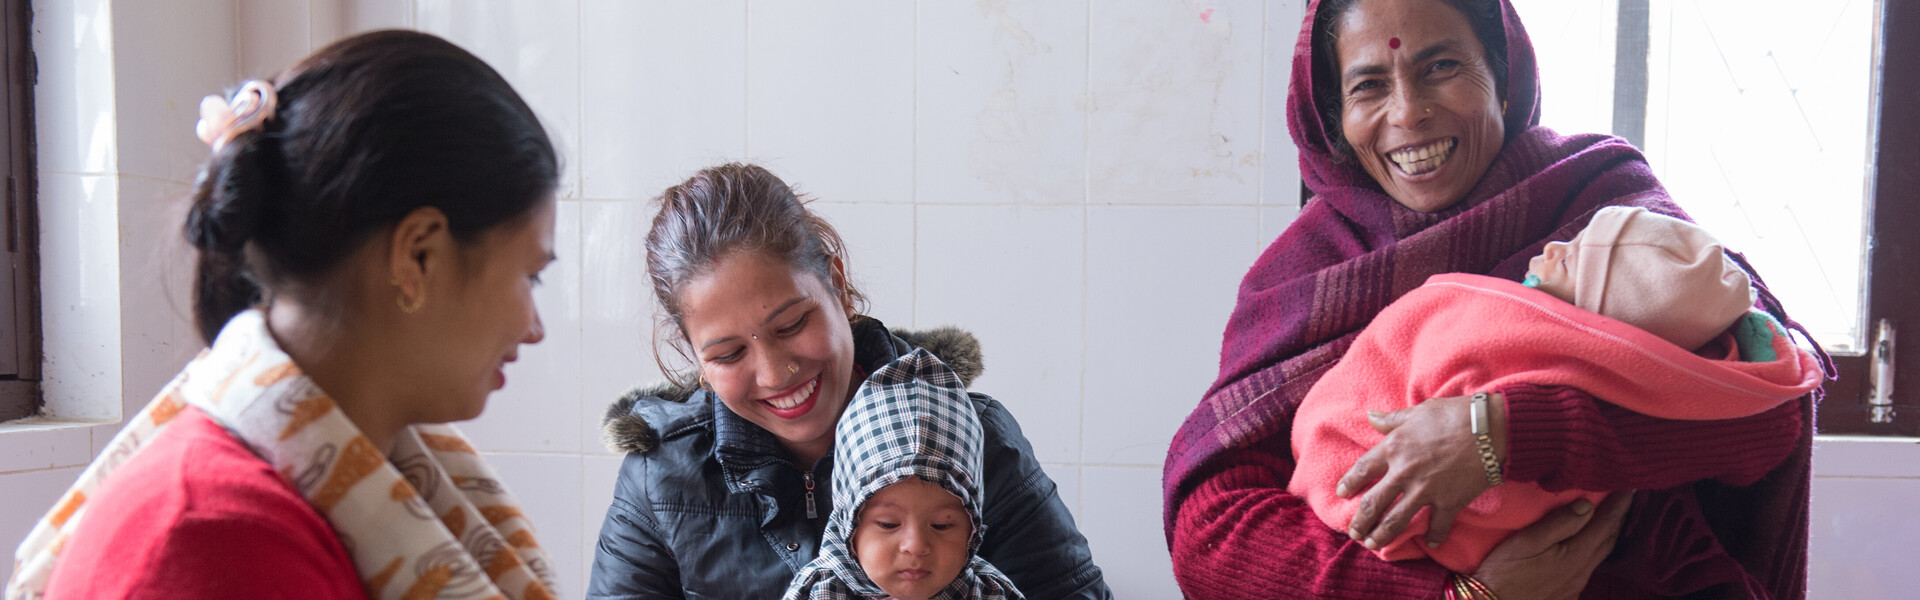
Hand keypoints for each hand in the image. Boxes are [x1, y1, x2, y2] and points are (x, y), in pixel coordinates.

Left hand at [1337, 394, 1505, 549]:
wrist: (1490, 429)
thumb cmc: (1454, 415)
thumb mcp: (1418, 411)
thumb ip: (1392, 419)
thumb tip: (1371, 416)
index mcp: (1394, 448)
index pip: (1362, 470)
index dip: (1349, 483)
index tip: (1342, 494)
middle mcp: (1404, 473)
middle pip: (1373, 503)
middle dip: (1360, 521)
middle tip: (1353, 532)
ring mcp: (1426, 491)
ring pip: (1396, 521)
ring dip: (1381, 535)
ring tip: (1372, 544)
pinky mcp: (1449, 502)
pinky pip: (1438, 526)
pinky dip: (1435, 537)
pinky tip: (1431, 545)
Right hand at [1473, 492, 1632, 599]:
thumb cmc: (1504, 572)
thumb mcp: (1527, 542)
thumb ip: (1559, 523)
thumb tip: (1588, 505)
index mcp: (1575, 555)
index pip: (1606, 524)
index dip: (1619, 505)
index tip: (1629, 486)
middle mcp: (1582, 572)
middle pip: (1609, 540)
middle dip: (1618, 517)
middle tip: (1624, 497)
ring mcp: (1576, 586)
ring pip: (1601, 555)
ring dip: (1608, 534)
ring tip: (1610, 517)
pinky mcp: (1567, 594)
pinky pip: (1589, 568)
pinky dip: (1595, 550)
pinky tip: (1586, 546)